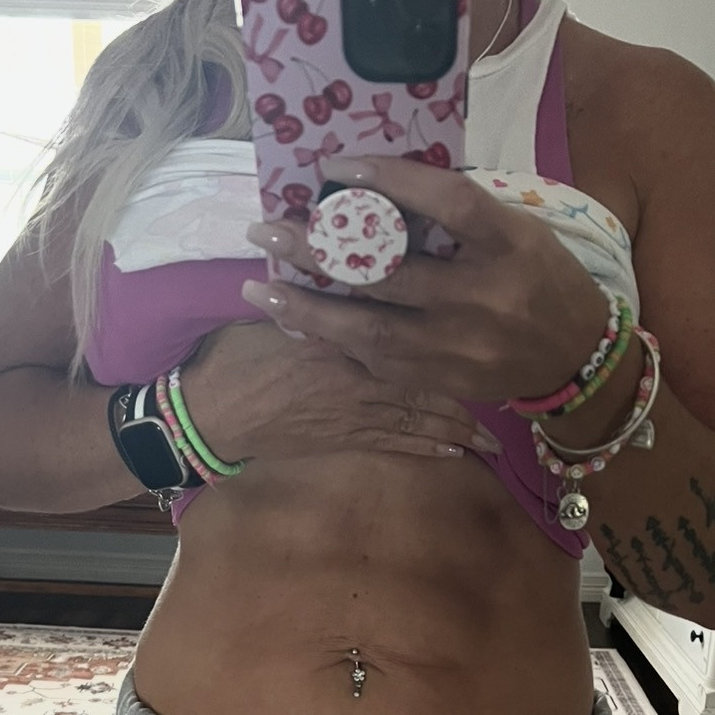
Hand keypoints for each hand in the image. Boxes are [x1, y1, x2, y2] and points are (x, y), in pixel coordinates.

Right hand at [180, 317, 502, 467]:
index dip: (438, 311)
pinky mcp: (346, 438)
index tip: (473, 300)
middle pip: (427, 370)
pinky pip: (400, 441)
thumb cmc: (233, 357)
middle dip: (467, 375)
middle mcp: (359, 371)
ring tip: (493, 428)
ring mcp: (355, 410)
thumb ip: (318, 295)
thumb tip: (341, 266)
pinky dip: (431, 444)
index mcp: (342, 331)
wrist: (208, 414)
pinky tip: (458, 448)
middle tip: (506, 371)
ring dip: (460, 418)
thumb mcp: (276, 311)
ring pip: (422, 411)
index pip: (397, 317)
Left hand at [242, 156, 609, 404]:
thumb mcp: (518, 228)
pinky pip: (378, 363)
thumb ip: (458, 214)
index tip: (334, 167)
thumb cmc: (540, 277)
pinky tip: (298, 323)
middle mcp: (486, 298)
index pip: (446, 202)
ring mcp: (463, 348)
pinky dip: (335, 342)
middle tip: (267, 230)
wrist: (576, 357)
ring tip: (260, 288)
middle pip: (391, 271)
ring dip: (309, 310)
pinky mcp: (446, 381)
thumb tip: (377, 188)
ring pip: (372, 330)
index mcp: (510, 244)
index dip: (389, 179)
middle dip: (320, 251)